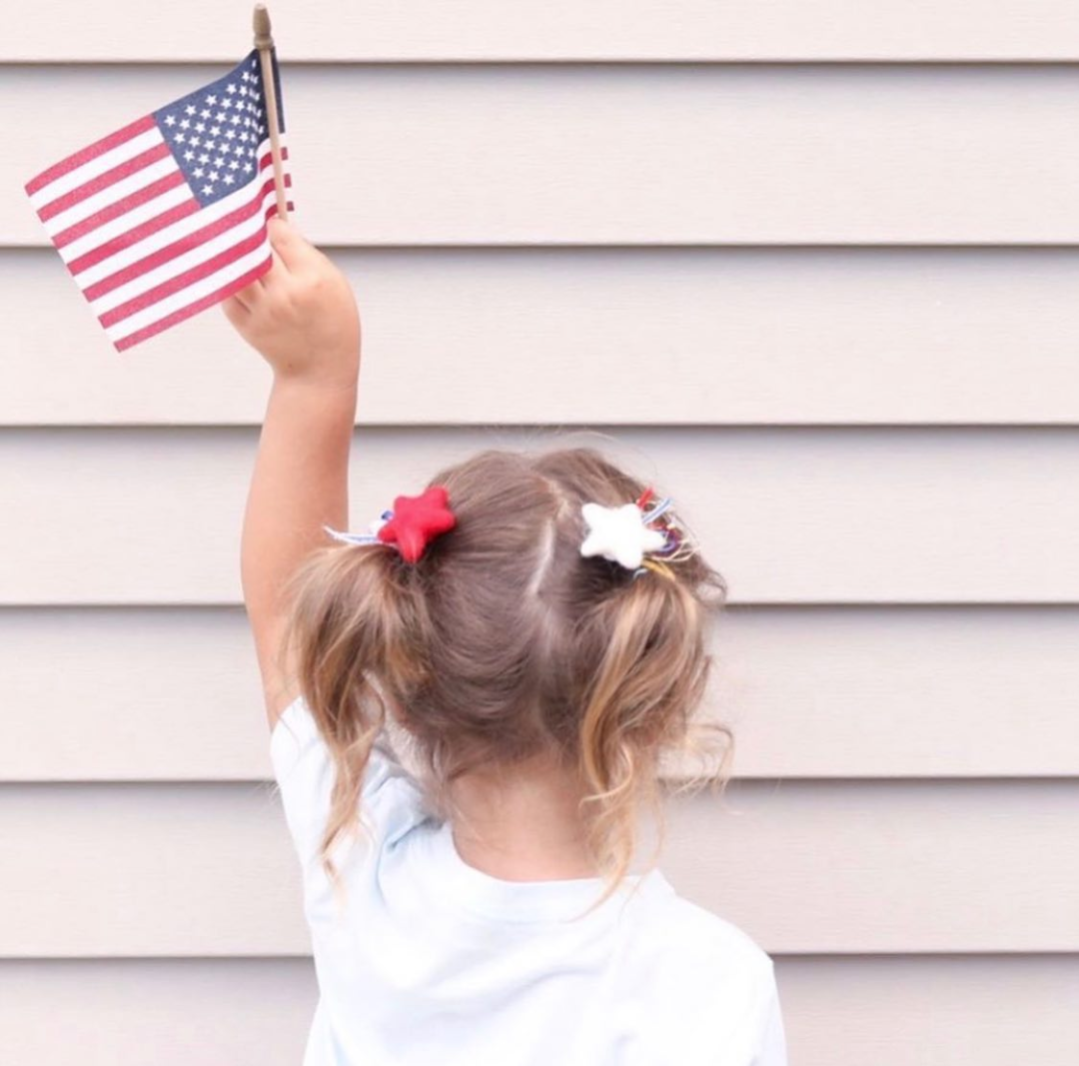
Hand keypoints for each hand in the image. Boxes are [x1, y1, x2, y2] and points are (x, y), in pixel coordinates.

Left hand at [223, 216, 360, 389]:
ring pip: (234, 267)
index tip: (272, 225)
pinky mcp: (245, 324)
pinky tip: (237, 276)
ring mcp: (262, 311)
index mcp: (312, 280)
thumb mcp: (335, 284)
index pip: (279, 234)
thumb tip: (278, 227)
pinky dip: (229, 279)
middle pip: (253, 246)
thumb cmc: (332, 324)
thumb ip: (308, 255)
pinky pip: (226, 291)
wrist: (319, 371)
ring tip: (240, 251)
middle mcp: (285, 294)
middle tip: (252, 233)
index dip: (273, 226)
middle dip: (251, 235)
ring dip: (235, 255)